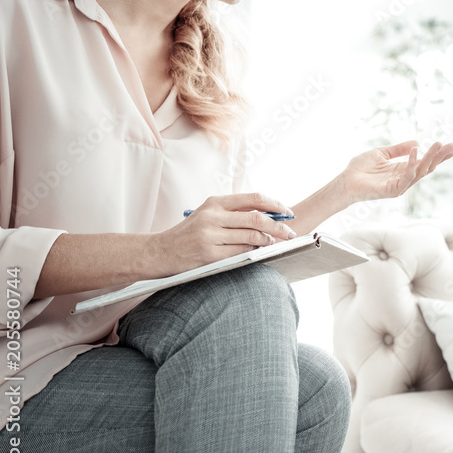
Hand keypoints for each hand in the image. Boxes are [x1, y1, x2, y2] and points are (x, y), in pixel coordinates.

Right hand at [155, 193, 297, 271]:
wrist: (161, 251)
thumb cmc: (189, 233)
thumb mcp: (209, 214)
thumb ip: (234, 212)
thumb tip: (269, 214)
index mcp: (215, 203)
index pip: (254, 199)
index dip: (275, 205)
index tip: (288, 212)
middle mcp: (213, 216)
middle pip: (257, 218)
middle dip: (279, 226)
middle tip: (291, 232)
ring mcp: (211, 235)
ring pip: (252, 236)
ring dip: (268, 241)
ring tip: (273, 242)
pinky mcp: (210, 254)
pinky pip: (241, 252)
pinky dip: (253, 251)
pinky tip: (257, 251)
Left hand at [339, 140, 452, 202]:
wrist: (345, 181)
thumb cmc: (360, 169)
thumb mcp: (382, 153)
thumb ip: (399, 149)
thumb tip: (417, 142)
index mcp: (403, 170)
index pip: (426, 162)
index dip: (439, 155)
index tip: (452, 147)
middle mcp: (405, 178)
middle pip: (428, 167)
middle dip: (441, 156)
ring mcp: (400, 185)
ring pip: (421, 172)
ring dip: (431, 157)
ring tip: (438, 144)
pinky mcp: (393, 190)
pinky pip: (407, 176)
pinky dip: (413, 163)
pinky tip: (417, 150)